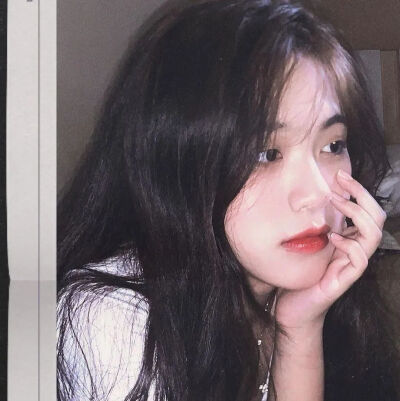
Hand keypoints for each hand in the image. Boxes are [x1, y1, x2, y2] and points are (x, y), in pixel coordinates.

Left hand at [274, 169, 386, 331]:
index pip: (366, 211)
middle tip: (341, 180)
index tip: (340, 174)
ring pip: (373, 236)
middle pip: (376, 218)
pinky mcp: (343, 281)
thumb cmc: (298, 274)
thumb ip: (312, 225)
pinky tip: (332, 237)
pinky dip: (349, 244)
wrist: (292, 307)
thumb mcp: (306, 243)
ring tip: (336, 202)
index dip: (358, 191)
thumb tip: (304, 198)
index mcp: (348, 240)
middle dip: (362, 194)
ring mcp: (351, 266)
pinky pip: (359, 260)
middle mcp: (354, 250)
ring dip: (357, 213)